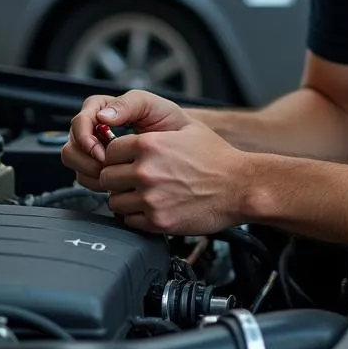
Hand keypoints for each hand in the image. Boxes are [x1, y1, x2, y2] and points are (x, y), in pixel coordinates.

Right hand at [61, 89, 190, 189]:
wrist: (184, 143)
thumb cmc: (169, 121)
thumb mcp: (152, 106)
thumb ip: (128, 105)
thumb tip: (102, 117)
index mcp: (102, 108)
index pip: (79, 122)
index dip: (85, 138)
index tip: (101, 152)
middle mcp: (94, 128)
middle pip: (71, 145)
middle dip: (86, 159)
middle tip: (107, 166)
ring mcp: (94, 149)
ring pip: (74, 163)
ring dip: (90, 172)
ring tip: (114, 173)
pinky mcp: (98, 167)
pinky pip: (84, 177)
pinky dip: (96, 182)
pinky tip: (115, 181)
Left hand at [99, 123, 245, 235]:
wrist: (241, 187)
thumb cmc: (216, 158)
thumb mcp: (185, 128)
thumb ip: (149, 129)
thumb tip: (123, 136)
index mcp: (149, 144)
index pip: (109, 151)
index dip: (117, 156)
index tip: (127, 160)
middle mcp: (146, 171)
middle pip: (106, 177)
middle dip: (117, 177)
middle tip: (133, 178)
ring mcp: (150, 198)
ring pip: (114, 201)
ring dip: (125, 198)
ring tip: (144, 194)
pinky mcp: (158, 221)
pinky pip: (128, 220)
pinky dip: (136, 216)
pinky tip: (151, 208)